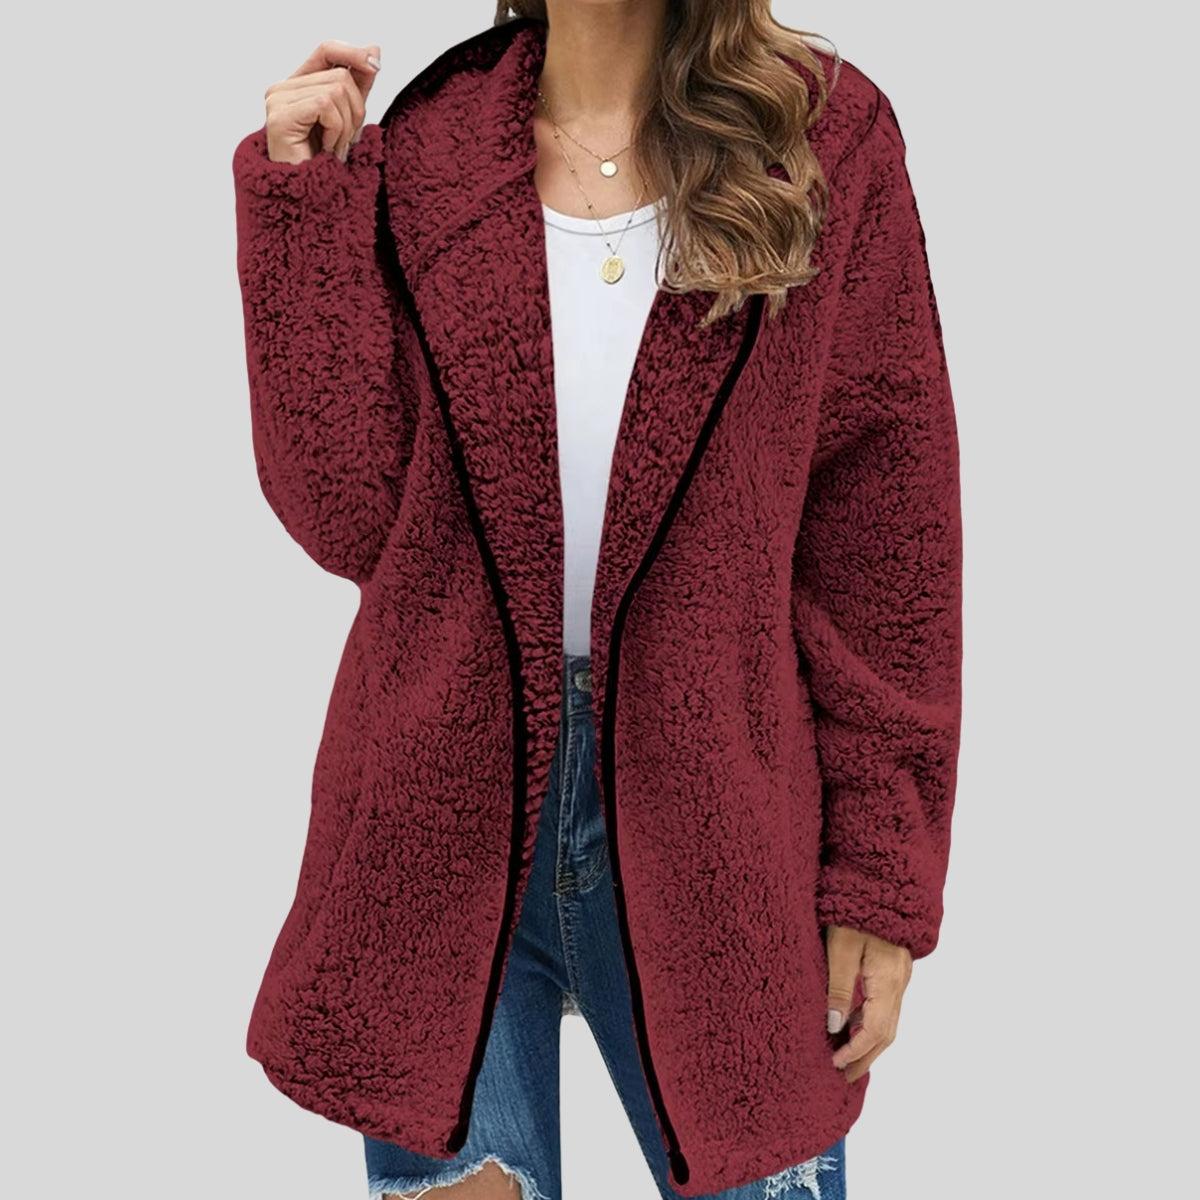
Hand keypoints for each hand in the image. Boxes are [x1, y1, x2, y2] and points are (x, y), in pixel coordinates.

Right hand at [264, 40, 382, 164]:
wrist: (309, 200)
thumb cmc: (326, 164)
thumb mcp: (349, 118)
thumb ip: (359, 85)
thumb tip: (374, 49)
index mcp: (297, 86)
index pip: (326, 50)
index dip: (353, 53)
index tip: (377, 66)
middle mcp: (282, 89)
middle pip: (339, 75)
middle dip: (355, 112)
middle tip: (344, 142)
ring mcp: (277, 101)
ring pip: (336, 90)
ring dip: (346, 127)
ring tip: (333, 149)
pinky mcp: (280, 116)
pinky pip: (325, 105)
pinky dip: (335, 131)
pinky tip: (326, 150)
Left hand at [824, 922, 912, 1082]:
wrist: (881, 881)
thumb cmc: (855, 909)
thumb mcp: (840, 946)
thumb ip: (838, 987)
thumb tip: (835, 1026)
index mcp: (888, 980)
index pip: (875, 1030)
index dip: (855, 1051)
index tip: (834, 1064)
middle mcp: (899, 982)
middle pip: (886, 1032)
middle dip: (865, 1057)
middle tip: (843, 1076)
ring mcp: (900, 976)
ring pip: (888, 1021)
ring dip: (868, 1042)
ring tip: (845, 1058)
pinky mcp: (894, 969)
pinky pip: (886, 1007)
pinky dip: (871, 1023)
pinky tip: (853, 1027)